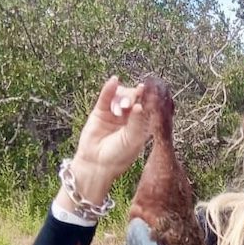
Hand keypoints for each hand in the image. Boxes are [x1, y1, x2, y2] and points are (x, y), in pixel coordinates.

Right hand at [63, 76, 149, 201]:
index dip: (145, 98)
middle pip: (132, 98)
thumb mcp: (132, 139)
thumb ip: (136, 122)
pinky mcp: (100, 112)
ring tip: (118, 110)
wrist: (97, 163)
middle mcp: (127, 118)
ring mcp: (113, 114)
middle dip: (132, 97)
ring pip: (119, 96)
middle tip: (129, 104)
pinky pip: (105, 97)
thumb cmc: (118, 156)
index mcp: (139, 126)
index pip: (144, 108)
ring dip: (120, 99)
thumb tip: (139, 105)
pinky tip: (113, 81)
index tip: (146, 90)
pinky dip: (109, 88)